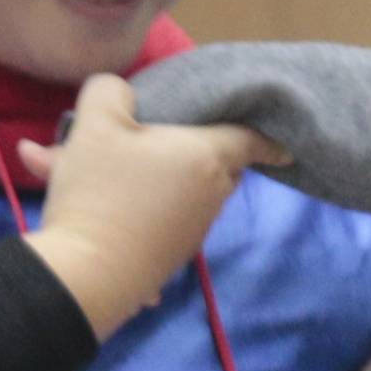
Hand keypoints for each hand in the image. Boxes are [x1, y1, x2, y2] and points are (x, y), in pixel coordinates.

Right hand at [17, 77, 261, 333]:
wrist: (89, 277)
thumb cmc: (100, 192)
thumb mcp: (95, 125)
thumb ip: (111, 92)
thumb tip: (121, 94)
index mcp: (205, 156)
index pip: (249, 139)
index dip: (265, 136)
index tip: (282, 143)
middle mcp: (209, 196)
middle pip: (218, 165)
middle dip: (194, 150)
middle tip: (154, 136)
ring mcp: (192, 232)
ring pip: (184, 193)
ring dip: (153, 178)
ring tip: (96, 168)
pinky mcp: (169, 258)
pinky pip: (161, 220)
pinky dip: (138, 208)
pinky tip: (91, 206)